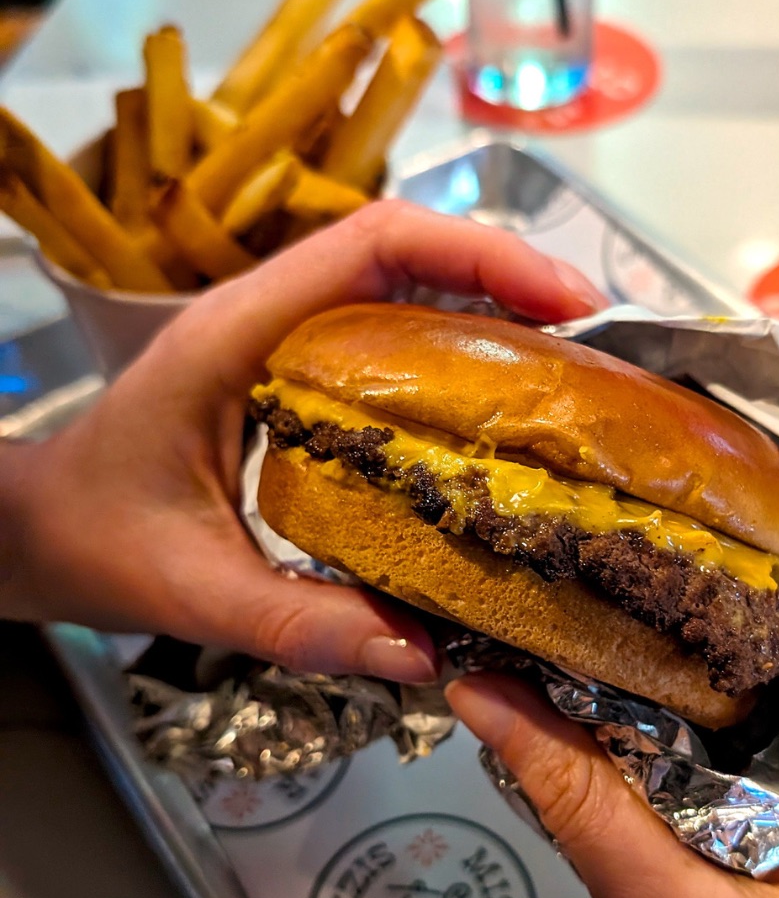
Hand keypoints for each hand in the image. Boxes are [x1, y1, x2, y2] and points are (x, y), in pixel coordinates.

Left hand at [0, 200, 604, 678]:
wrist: (33, 533)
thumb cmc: (92, 540)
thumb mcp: (190, 589)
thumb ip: (299, 622)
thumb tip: (420, 655)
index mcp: (240, 334)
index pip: (375, 242)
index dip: (481, 254)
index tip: (566, 301)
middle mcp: (271, 318)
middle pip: (414, 253)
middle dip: (516, 281)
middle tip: (602, 346)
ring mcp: (290, 341)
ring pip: (414, 290)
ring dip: (502, 315)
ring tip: (581, 374)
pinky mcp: (305, 376)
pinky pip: (401, 340)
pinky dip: (469, 357)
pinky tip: (515, 414)